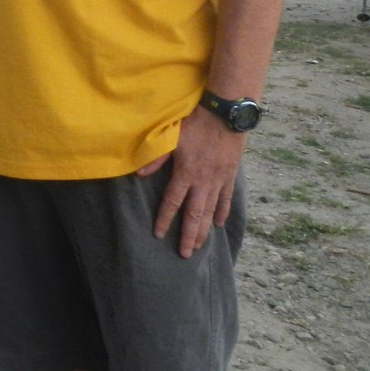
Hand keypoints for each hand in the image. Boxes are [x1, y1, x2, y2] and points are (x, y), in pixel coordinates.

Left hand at [140, 107, 245, 258]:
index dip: (164, 218)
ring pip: (211, 211)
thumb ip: (156, 158)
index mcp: (186, 173)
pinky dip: (222, 213)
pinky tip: (218, 224)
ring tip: (199, 246)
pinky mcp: (230, 176)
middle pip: (194, 215)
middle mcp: (203, 182)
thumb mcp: (171, 138)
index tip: (158, 234)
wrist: (226, 116)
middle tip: (184, 254)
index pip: (172, 202)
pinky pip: (226, 199)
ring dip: (204, 230)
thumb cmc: (195, 124)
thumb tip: (139, 174)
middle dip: (189, 236)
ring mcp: (219, 181)